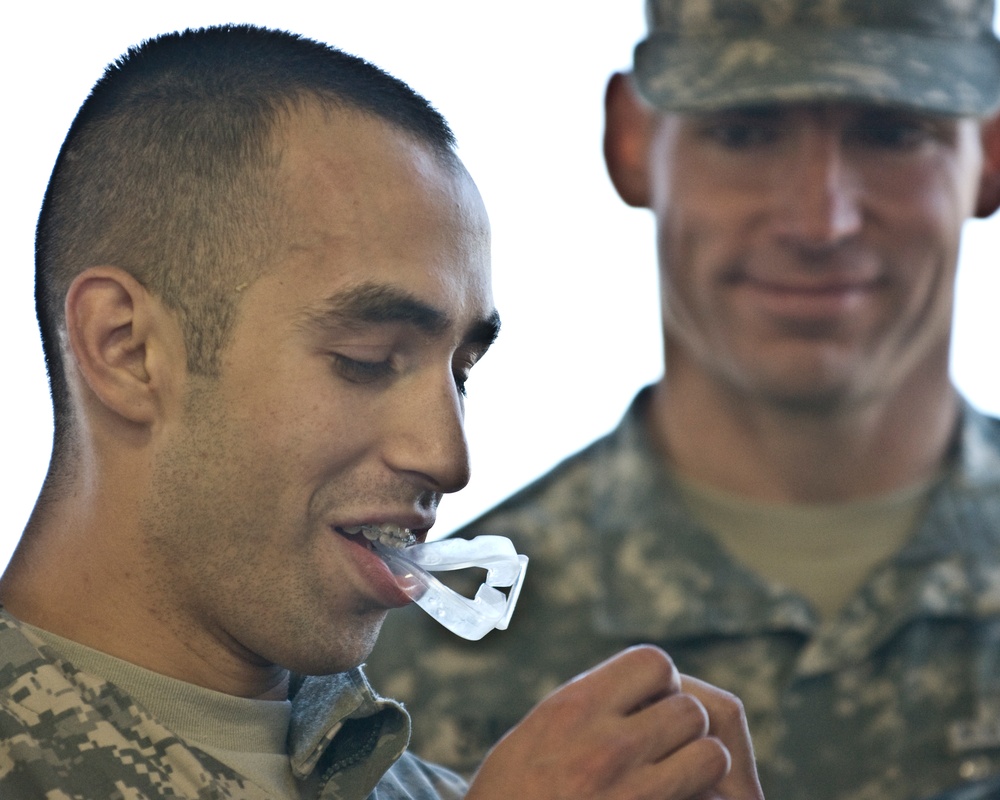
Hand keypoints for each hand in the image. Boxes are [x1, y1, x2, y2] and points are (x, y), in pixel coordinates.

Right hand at [465, 645, 762, 799]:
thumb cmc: (509, 797)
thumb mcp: (535, 735)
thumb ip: (586, 706)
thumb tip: (636, 689)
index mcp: (574, 710)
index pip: (653, 662)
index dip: (660, 682)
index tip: (647, 704)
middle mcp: (606, 748)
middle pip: (689, 709)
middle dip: (681, 726)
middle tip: (660, 749)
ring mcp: (633, 794)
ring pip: (710, 754)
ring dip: (699, 766)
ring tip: (675, 779)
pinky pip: (706, 799)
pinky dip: (699, 798)